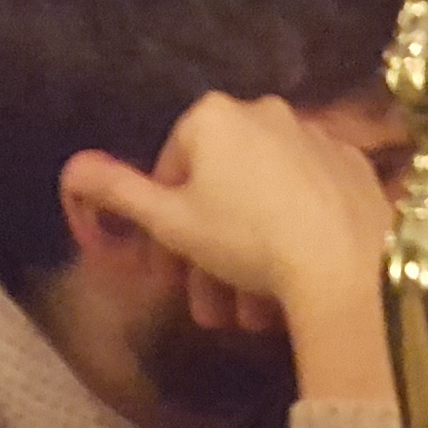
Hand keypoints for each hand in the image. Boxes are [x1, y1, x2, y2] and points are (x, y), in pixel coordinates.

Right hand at [62, 93, 392, 319]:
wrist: (347, 265)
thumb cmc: (245, 238)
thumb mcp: (169, 221)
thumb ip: (117, 192)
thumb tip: (71, 167)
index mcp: (215, 114)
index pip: (172, 167)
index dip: (165, 224)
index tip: (169, 269)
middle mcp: (269, 112)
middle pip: (222, 189)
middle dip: (208, 254)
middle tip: (207, 306)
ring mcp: (318, 138)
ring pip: (266, 202)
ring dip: (249, 260)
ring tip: (249, 315)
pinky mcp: (356, 169)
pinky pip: (310, 203)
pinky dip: (296, 239)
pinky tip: (294, 283)